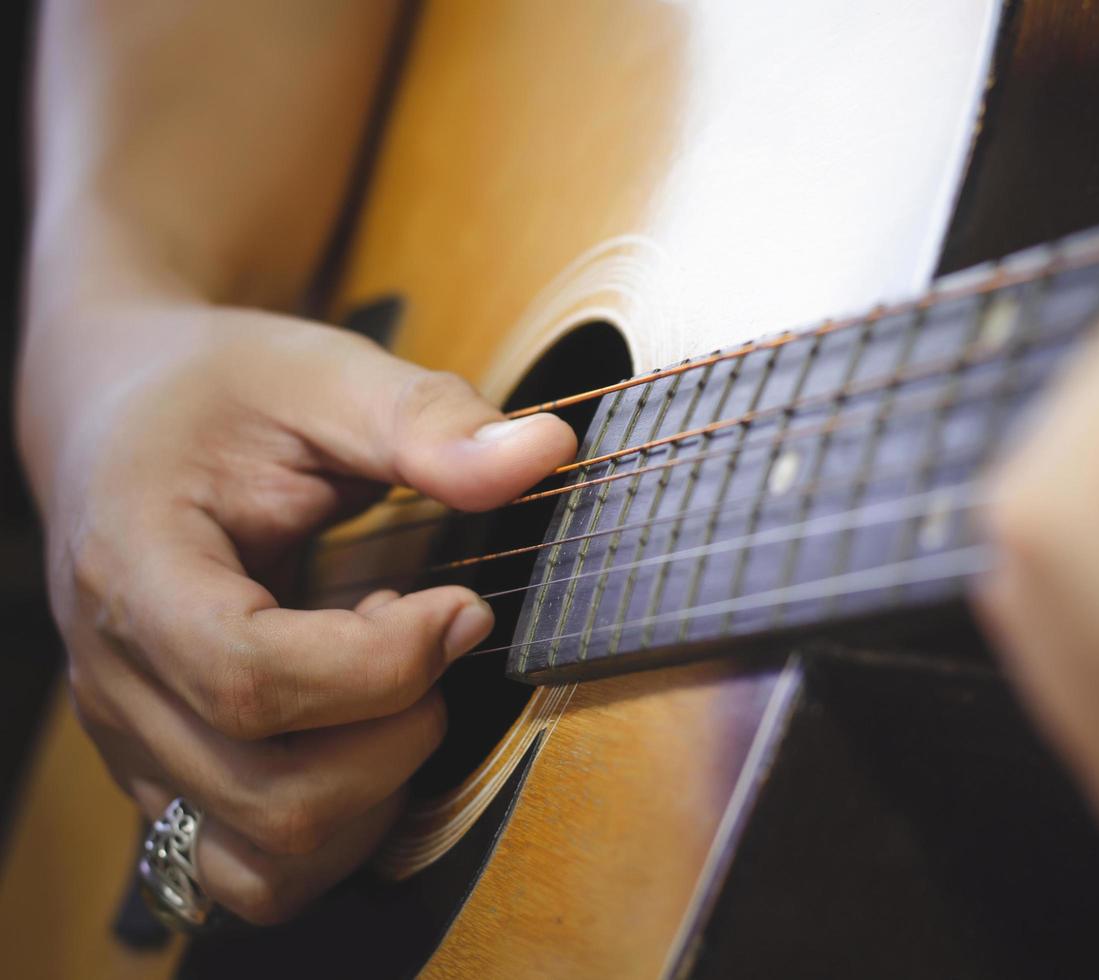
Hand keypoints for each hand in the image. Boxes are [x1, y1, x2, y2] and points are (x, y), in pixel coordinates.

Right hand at [25, 305, 574, 924]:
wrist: (120, 419)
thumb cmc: (218, 394)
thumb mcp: (319, 372)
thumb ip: (425, 419)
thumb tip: (544, 452)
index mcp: (134, 568)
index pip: (250, 679)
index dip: (385, 664)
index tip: (461, 606)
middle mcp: (118, 680)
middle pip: (274, 796)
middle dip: (401, 732)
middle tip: (436, 634)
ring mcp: (137, 746)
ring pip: (265, 864)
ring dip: (374, 794)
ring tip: (393, 684)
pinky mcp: (170, 779)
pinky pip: (254, 871)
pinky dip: (340, 827)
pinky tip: (363, 730)